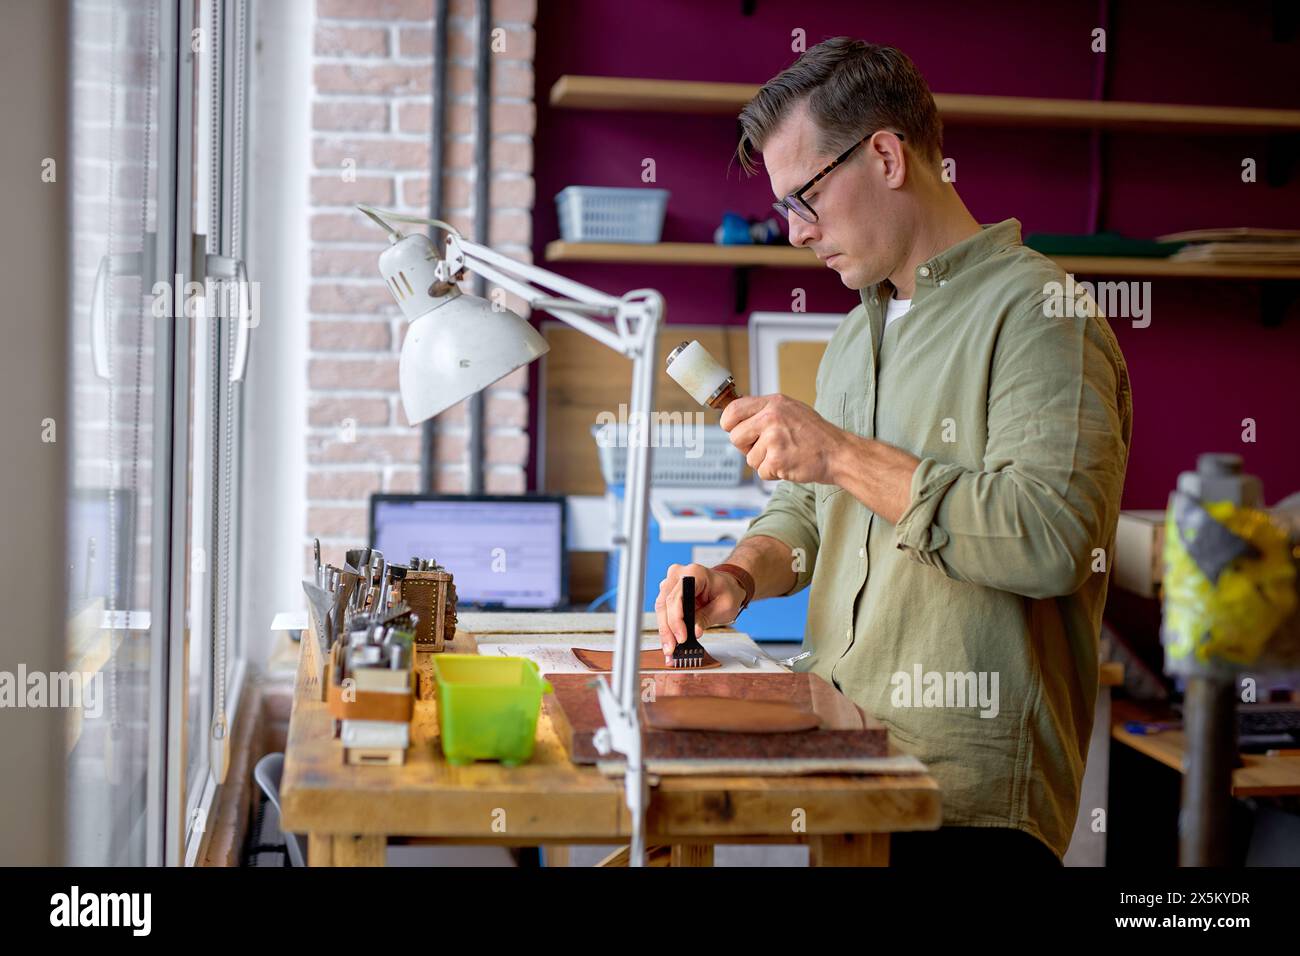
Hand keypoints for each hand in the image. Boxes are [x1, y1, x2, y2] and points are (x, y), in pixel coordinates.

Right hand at [654, 563, 745, 662]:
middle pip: (665, 603)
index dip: (676, 619)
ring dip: (664, 630)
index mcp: (694, 573)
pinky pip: (664, 611)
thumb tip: (694, 631)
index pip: (677, 597)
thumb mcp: (725, 606)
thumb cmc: (727, 591)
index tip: (681, 638)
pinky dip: (666, 627)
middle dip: (667, 629)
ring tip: (670, 648)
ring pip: (661, 609)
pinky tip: (670, 641)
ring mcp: (671, 583)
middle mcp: (679, 575)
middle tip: (672, 648)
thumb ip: (707, 617)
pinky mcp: (669, 593)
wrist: (727, 585)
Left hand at [720, 394, 845, 484]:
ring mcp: (774, 439)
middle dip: (746, 447)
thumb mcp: (790, 410)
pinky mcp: (777, 460)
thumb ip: (765, 410)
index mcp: (773, 403)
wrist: (837, 453)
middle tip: (765, 447)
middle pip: (735, 437)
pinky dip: (773, 473)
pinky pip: (761, 472)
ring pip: (749, 458)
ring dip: (763, 462)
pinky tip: (788, 464)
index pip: (733, 410)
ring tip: (784, 454)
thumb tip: (734, 415)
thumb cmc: (814, 434)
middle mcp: (771, 417)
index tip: (732, 429)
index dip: (728, 423)